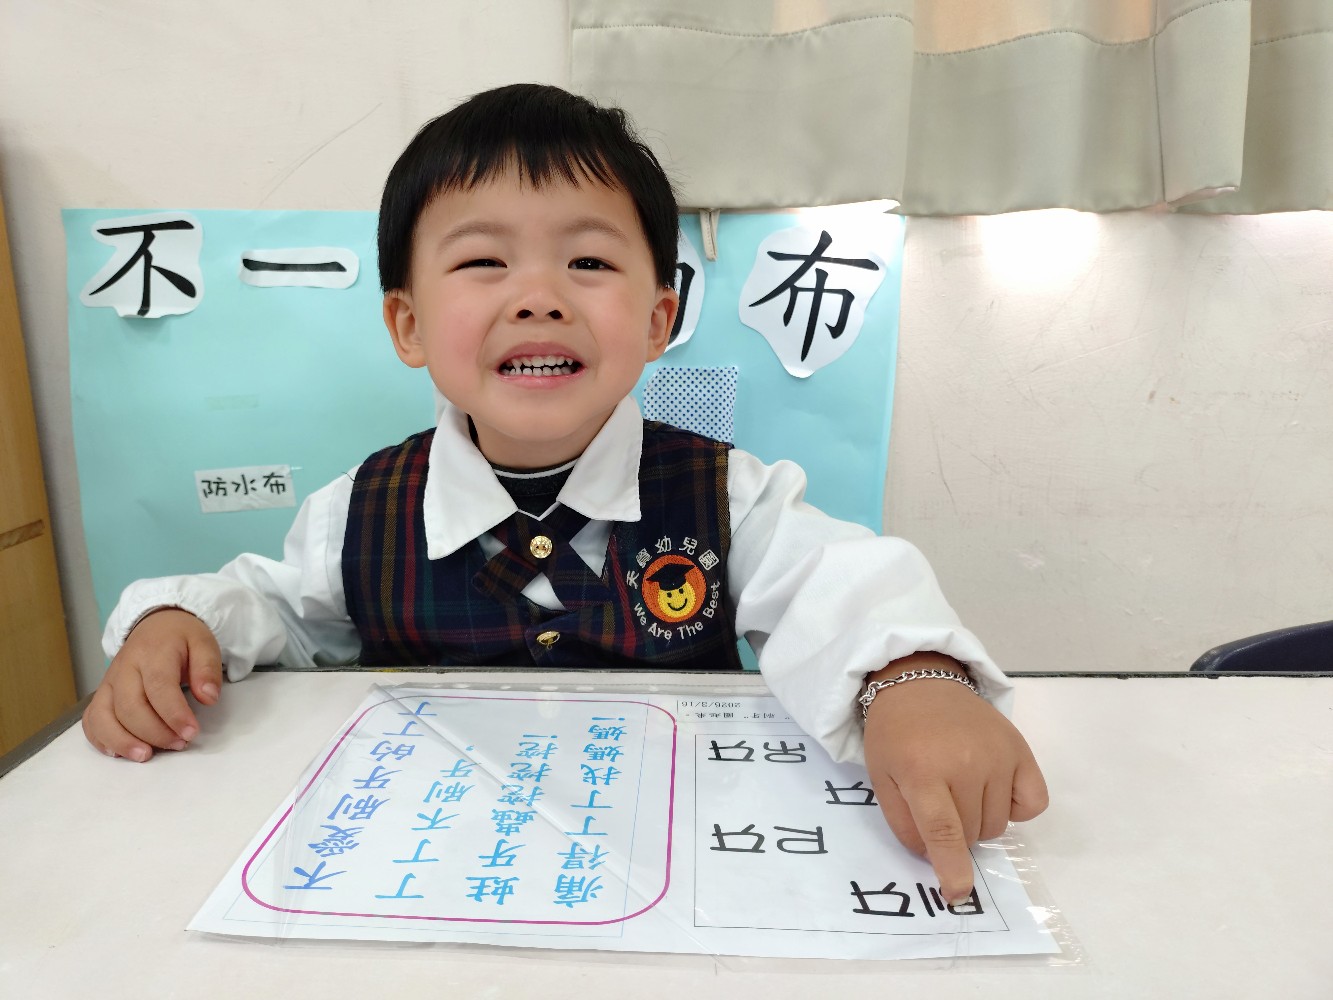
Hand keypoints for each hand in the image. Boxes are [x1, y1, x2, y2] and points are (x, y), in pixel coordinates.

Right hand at [81, 608, 222, 761]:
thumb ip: (207, 668)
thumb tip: (208, 697)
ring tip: (146, 756)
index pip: (159, 687)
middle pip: (130, 706)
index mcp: (153, 652)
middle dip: (154, 732)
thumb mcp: (204, 643)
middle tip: (179, 744)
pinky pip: (91, 719)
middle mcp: (125, 668)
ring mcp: (109, 682)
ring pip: (104, 716)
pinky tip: (119, 753)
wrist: (156, 623)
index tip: (191, 732)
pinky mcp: (101, 694)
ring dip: (122, 741)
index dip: (174, 714)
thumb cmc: (182, 638)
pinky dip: (100, 739)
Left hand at [861, 654, 1047, 904]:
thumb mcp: (882, 778)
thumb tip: (937, 861)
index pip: (943, 831)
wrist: (919, 681)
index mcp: (922, 770)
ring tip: (960, 789)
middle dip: (955, 833)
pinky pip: (1032, 804)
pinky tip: (994, 789)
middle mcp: (966, 762)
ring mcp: (998, 754)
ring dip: (980, 821)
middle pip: (972, 833)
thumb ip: (905, 824)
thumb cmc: (895, 734)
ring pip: (999, 824)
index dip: (952, 868)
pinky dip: (1015, 808)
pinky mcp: (1021, 749)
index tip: (957, 893)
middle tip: (939, 802)